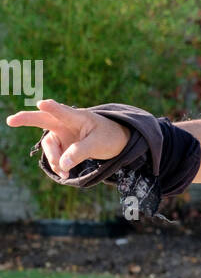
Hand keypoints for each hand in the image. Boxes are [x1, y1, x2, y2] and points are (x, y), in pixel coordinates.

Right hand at [5, 98, 130, 177]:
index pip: (62, 112)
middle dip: (25, 119)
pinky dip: (58, 167)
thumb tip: (62, 165)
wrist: (114, 141)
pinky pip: (54, 158)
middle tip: (10, 120)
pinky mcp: (60, 147)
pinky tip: (65, 174)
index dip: (52, 108)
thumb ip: (79, 153)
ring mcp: (61, 135)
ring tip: (65, 173)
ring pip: (49, 147)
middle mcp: (65, 124)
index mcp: (77, 117)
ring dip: (54, 160)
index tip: (41, 104)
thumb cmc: (107, 136)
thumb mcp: (98, 144)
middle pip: (42, 120)